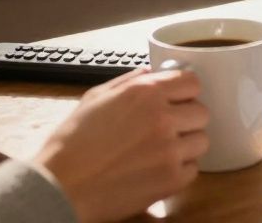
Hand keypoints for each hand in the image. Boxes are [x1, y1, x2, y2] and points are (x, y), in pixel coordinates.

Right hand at [34, 68, 208, 222]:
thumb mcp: (95, 98)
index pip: (192, 83)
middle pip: (201, 112)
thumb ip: (129, 81)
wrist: (60, 187)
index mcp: (146, 93)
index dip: (184, 92)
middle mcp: (163, 118)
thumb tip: (151, 72)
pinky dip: (179, 170)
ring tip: (160, 150)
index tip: (176, 100)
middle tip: (166, 129)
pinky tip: (157, 169)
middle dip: (185, 119)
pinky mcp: (171, 179)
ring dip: (185, 144)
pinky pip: (193, 169)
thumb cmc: (72, 143)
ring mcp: (170, 150)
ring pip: (201, 140)